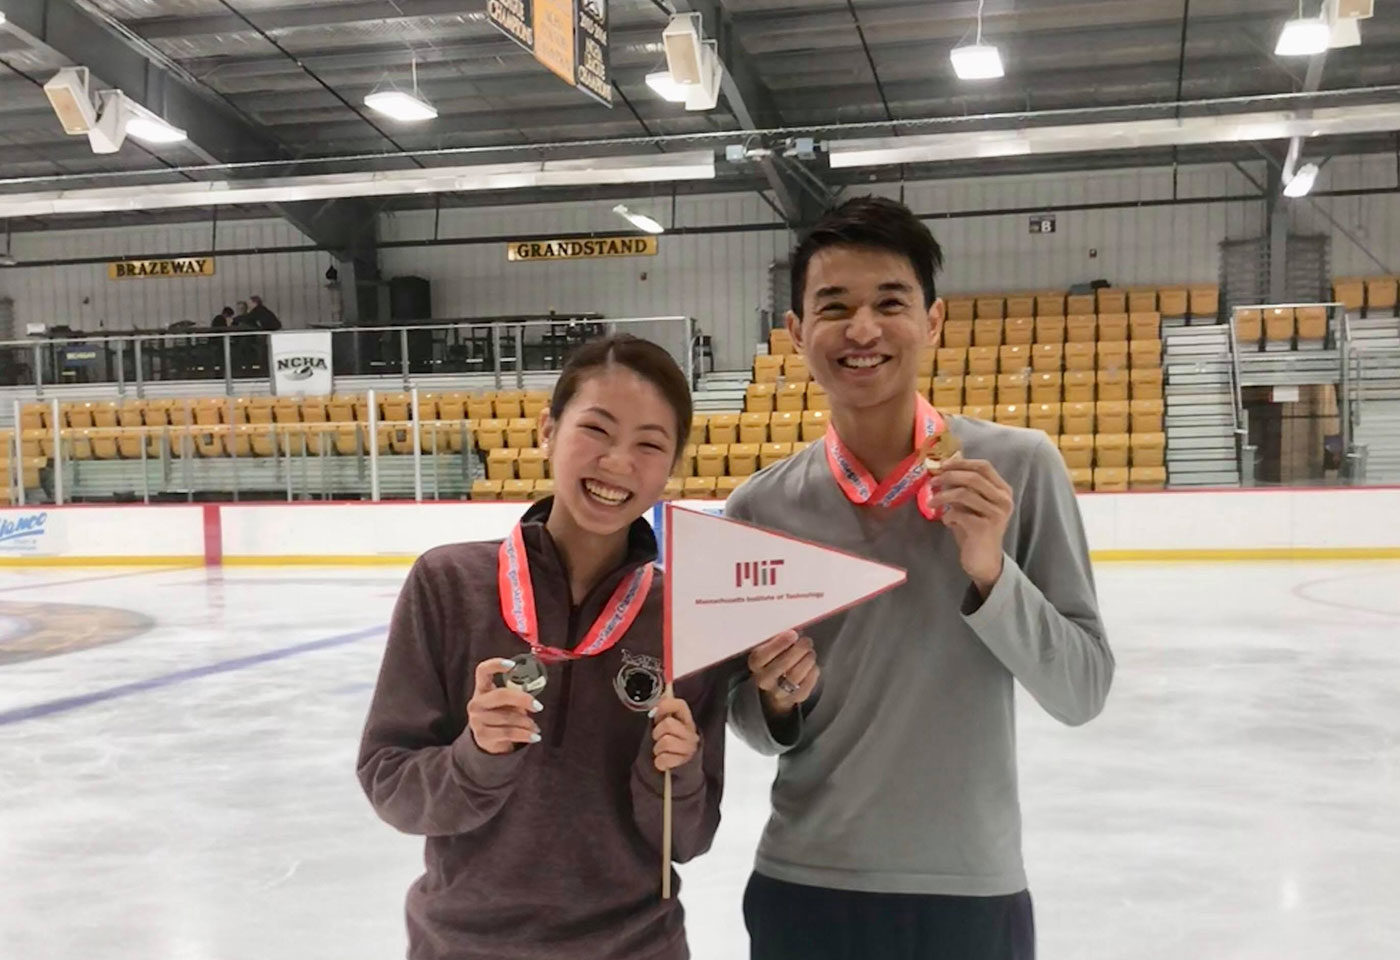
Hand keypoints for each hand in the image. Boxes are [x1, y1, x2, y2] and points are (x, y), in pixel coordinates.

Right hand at [467, 658, 542, 754]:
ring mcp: (477, 720)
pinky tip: (535, 736)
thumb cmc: (500, 713)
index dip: (496, 664)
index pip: (483, 671)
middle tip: (538, 706)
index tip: (513, 665)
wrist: (487, 740)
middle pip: (501, 695)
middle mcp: (476, 703)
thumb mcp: (505, 702)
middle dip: (523, 699)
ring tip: (535, 726)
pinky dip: (525, 735)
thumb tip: (533, 693)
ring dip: (527, 722)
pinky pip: (509, 733)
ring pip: (509, 718)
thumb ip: (515, 693)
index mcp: (482, 688)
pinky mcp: (483, 737)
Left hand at [648, 696, 699, 771]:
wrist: (678, 771)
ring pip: (665, 742)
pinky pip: (664, 759)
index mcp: (687, 721)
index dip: (666, 705)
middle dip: (657, 732)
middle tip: (658, 738)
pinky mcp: (683, 763)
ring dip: (657, 748)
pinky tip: (663, 761)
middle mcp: (691, 733)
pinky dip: (659, 762)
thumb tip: (661, 697)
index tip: (657, 711)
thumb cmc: (670, 746)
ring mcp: (689, 748)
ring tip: (661, 751)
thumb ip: (664, 713)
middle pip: (668, 724)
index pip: (680, 705)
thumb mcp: (666, 728)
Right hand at [748, 630, 819, 718]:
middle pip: (782, 665)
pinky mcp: (794, 699)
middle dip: (798, 651)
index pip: (763, 655)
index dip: (779, 644)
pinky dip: (812, 673)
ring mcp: (778, 692)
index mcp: (756, 664)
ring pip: (795, 676)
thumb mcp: (769, 648)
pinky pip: (806, 686)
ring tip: (810, 652)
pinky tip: (813, 665)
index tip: (793, 634)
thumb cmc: (774, 659)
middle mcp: (764, 680)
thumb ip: (778, 639)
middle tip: (807, 641)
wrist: (776, 687)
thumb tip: (795, 630)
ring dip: (807, 661)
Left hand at [929, 458, 1013, 594]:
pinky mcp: (985, 528)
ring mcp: (996, 514)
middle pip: (973, 478)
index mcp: (1003, 490)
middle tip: (931, 482)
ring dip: (942, 496)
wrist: (983, 560)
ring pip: (963, 494)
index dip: (961, 462)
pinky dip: (947, 516)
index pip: (984, 466)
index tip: (942, 465)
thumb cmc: (975, 529)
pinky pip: (958, 513)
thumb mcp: (971, 505)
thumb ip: (964, 488)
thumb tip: (942, 469)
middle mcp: (1004, 500)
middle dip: (948, 477)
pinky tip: (947, 522)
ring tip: (931, 503)